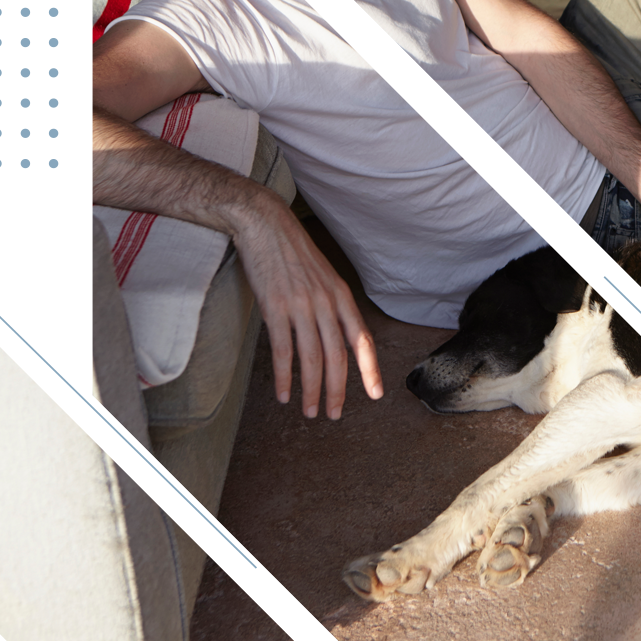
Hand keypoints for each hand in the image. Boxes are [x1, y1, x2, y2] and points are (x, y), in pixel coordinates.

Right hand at [231, 192, 382, 419]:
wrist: (265, 225)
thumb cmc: (293, 253)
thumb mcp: (322, 277)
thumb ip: (331, 305)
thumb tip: (336, 336)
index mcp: (341, 296)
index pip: (362, 340)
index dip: (370, 370)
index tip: (375, 395)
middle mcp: (326, 303)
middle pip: (337, 357)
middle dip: (336, 391)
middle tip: (333, 415)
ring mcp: (301, 305)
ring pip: (312, 359)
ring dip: (311, 391)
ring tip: (308, 412)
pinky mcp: (274, 308)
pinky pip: (282, 351)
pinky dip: (284, 376)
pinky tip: (283, 394)